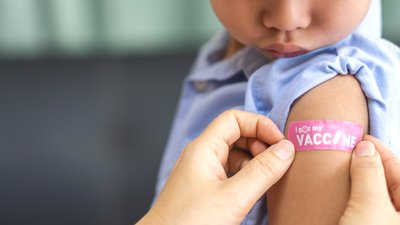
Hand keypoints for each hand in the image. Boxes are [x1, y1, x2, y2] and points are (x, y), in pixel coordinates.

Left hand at [137, 110, 294, 224]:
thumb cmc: (189, 222)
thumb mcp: (233, 197)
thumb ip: (262, 171)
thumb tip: (286, 148)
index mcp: (204, 148)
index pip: (234, 119)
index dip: (260, 125)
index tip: (280, 143)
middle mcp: (202, 155)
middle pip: (236, 134)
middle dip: (260, 143)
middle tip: (278, 161)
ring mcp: (202, 171)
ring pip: (234, 154)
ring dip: (255, 160)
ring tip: (270, 176)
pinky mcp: (205, 188)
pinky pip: (230, 171)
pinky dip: (247, 174)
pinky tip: (256, 187)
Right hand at [339, 136, 399, 224]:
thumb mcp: (370, 205)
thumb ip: (369, 174)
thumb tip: (365, 148)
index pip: (399, 172)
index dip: (382, 152)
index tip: (363, 139)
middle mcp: (395, 218)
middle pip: (385, 185)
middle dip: (366, 166)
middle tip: (347, 152)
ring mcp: (379, 224)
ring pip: (369, 199)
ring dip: (353, 183)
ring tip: (336, 170)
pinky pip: (356, 211)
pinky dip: (345, 199)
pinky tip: (332, 193)